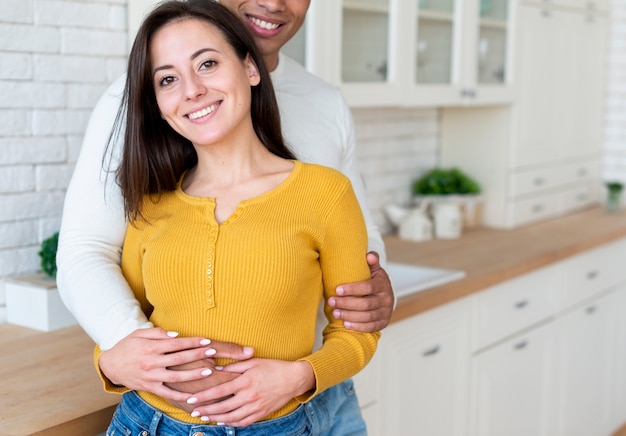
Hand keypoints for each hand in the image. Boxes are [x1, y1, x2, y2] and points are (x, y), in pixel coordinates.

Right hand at [98, 327, 253, 402]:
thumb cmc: (128, 345)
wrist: (110, 364)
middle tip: (213, 352)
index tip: (207, 341)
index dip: (192, 342)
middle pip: (179, 359)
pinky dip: (180, 395)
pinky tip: (193, 396)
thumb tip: (177, 335)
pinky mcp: (149, 387)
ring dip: (193, 374)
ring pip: (175, 377)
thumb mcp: (140, 334)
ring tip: (209, 371)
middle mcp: (152, 363)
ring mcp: (151, 377)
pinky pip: (167, 393)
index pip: (176, 344)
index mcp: (151, 348)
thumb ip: (158, 333)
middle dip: (198, 355)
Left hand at [186, 359, 314, 425]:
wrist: (293, 379)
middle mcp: (249, 396)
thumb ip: (234, 367)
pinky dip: (231, 423)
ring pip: (231, 417)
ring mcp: (255, 406)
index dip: (204, 396)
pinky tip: (223, 421)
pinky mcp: (261, 413)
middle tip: (194, 412)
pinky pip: (243, 422)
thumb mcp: (253, 362)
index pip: (219, 391)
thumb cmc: (273, 367)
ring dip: (216, 418)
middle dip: (206, 410)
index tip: (191, 398)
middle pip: (222, 407)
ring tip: (205, 417)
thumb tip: (216, 369)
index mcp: (245, 381)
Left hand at [328, 251, 394, 331]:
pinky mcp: (383, 323)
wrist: (386, 297)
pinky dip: (357, 326)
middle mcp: (387, 299)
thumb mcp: (375, 271)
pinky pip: (370, 327)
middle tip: (331, 301)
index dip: (353, 289)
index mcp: (383, 284)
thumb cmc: (375, 282)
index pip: (368, 287)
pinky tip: (345, 324)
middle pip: (366, 304)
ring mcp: (386, 312)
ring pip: (367, 316)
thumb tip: (369, 255)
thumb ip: (372, 262)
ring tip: (335, 313)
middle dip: (346, 303)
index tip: (337, 289)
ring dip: (349, 315)